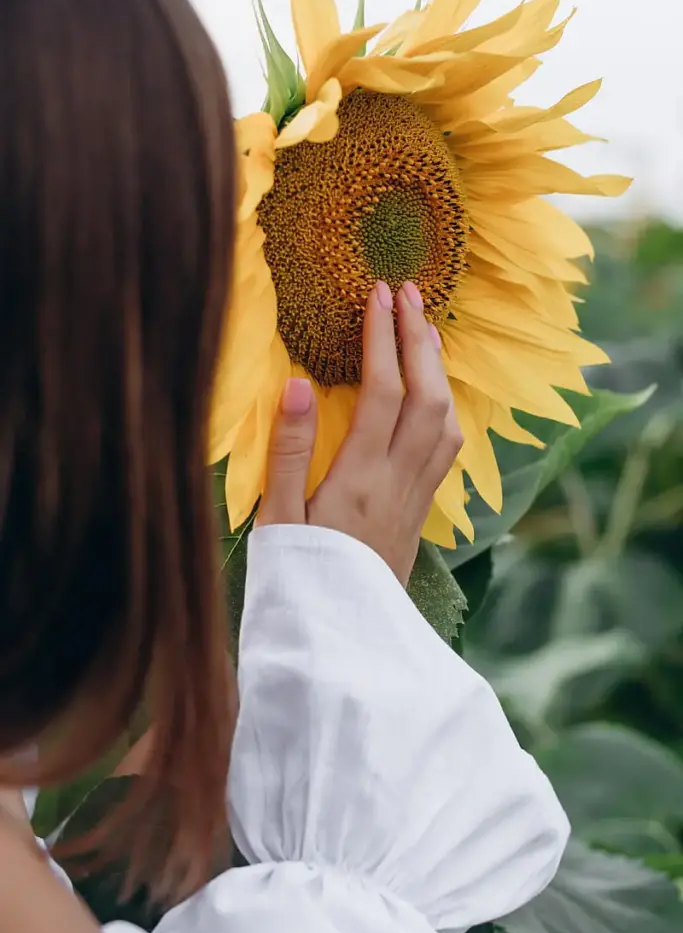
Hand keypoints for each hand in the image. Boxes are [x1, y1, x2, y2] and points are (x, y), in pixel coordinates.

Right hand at [257, 280, 462, 584]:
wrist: (338, 639)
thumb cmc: (297, 577)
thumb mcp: (277, 517)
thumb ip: (287, 452)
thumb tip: (297, 384)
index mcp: (359, 479)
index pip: (384, 393)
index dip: (384, 338)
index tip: (378, 294)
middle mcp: (398, 482)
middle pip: (429, 398)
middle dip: (421, 339)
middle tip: (410, 293)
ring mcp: (415, 497)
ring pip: (447, 422)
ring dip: (440, 370)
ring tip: (425, 331)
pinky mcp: (420, 510)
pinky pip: (447, 448)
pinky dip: (445, 406)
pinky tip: (433, 392)